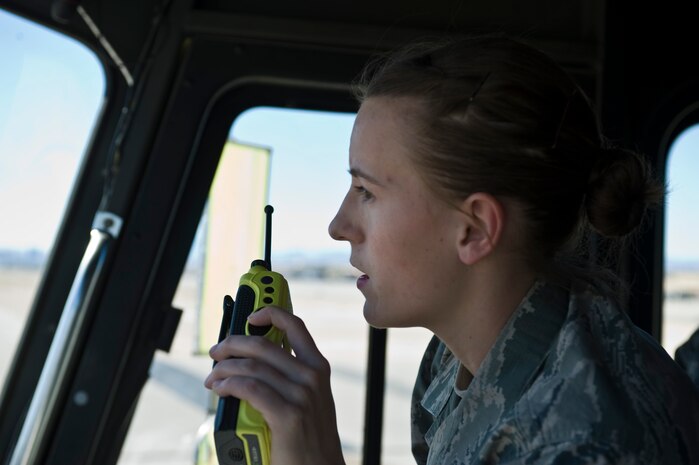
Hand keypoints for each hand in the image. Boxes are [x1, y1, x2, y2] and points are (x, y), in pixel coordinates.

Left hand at [205, 306, 345, 464]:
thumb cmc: (309, 437)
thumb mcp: (310, 398)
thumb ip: (291, 376)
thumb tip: (253, 360)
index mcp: (318, 367)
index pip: (296, 326)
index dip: (271, 312)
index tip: (250, 314)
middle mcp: (312, 376)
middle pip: (264, 345)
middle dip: (233, 343)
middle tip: (216, 351)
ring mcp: (302, 395)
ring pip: (251, 367)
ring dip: (224, 369)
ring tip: (212, 378)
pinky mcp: (288, 415)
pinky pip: (249, 389)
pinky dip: (228, 385)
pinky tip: (220, 390)